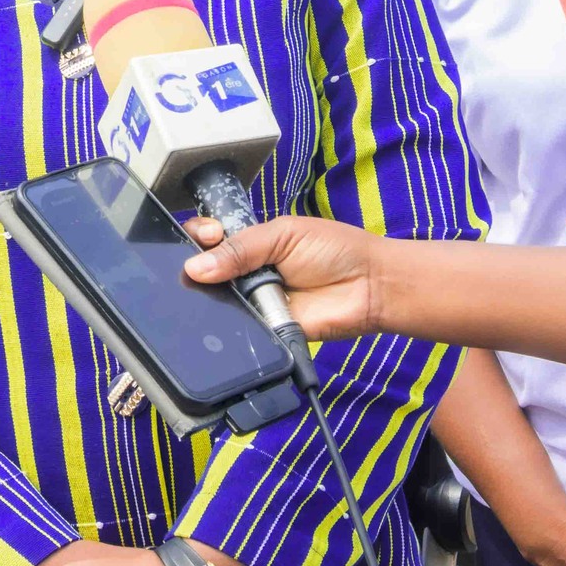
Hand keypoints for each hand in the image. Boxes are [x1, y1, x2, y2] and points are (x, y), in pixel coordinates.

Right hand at [183, 215, 381, 340]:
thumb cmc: (335, 250)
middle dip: (196, 265)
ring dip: (210, 295)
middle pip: (206, 271)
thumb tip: (196, 267)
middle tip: (200, 264)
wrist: (370, 286)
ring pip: (216, 301)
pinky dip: (230, 323)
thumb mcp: (284, 235)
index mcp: (250, 243)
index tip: (206, 234)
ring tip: (210, 287)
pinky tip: (223, 313)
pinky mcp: (264, 330)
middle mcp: (247, 273)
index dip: (200, 235)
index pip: (210, 238)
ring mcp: (254, 302)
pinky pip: (237, 329)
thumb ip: (241, 248)